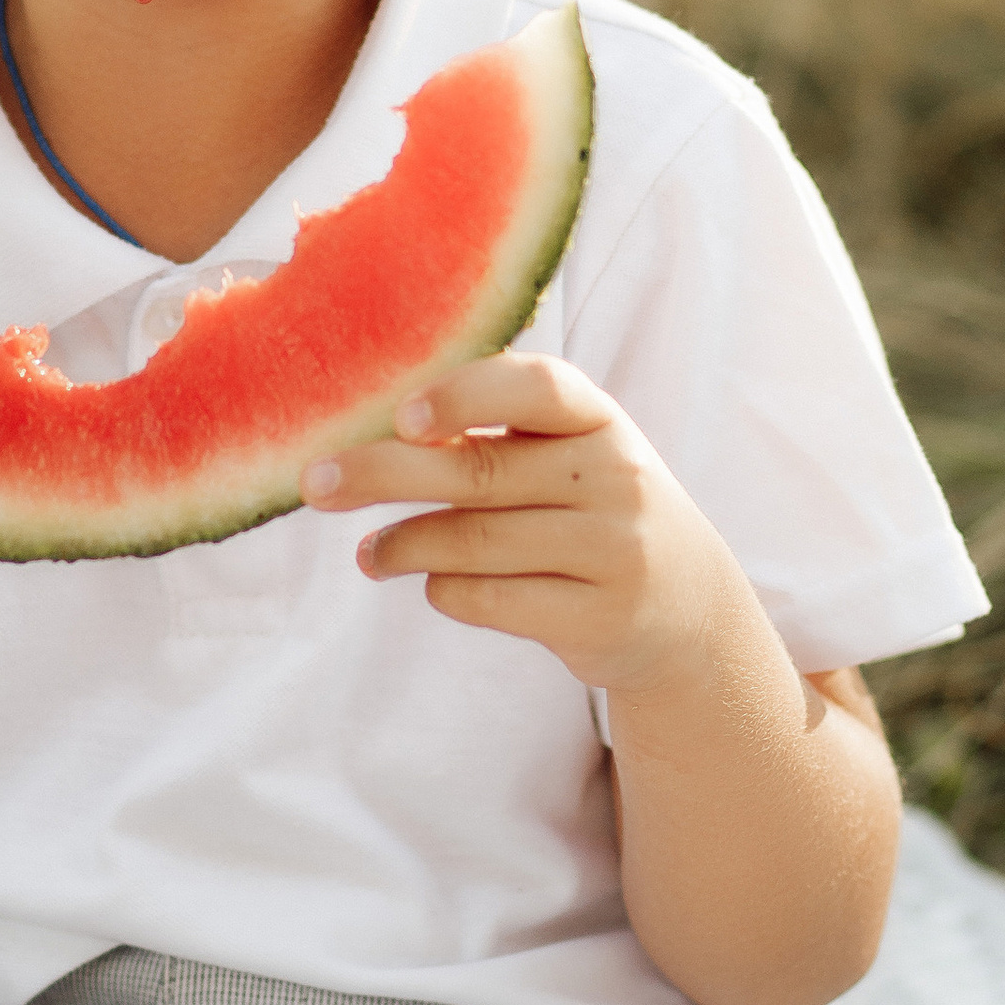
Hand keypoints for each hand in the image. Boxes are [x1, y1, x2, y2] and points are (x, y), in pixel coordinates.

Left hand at [304, 354, 764, 704]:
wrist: (688, 606)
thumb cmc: (593, 509)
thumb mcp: (569, 455)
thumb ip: (494, 435)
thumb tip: (369, 432)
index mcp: (599, 419)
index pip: (536, 387)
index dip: (465, 396)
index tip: (401, 416)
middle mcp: (616, 478)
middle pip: (480, 472)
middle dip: (385, 476)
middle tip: (316, 484)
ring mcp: (614, 551)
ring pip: (475, 543)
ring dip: (402, 546)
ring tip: (369, 554)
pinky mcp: (600, 617)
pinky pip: (493, 600)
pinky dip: (446, 590)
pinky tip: (431, 583)